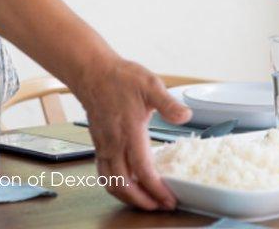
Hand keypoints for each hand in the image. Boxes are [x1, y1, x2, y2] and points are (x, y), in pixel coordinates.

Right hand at [73, 55, 191, 210]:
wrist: (92, 72)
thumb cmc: (120, 77)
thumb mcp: (150, 85)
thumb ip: (168, 103)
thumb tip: (185, 116)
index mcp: (129, 131)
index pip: (143, 170)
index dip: (157, 190)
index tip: (170, 199)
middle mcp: (114, 143)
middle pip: (125, 185)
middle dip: (143, 202)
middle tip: (160, 206)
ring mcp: (103, 145)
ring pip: (111, 182)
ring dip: (127, 197)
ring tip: (145, 201)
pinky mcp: (98, 144)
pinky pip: (103, 173)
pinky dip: (115, 186)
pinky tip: (126, 185)